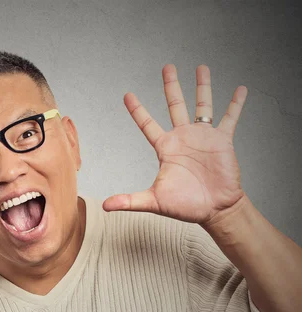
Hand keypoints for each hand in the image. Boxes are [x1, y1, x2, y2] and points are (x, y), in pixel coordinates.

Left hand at [103, 64, 247, 224]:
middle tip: (167, 67)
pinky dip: (235, 104)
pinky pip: (229, 118)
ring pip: (202, 105)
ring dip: (202, 86)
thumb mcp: (154, 201)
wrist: (215, 211)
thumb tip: (105, 207)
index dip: (137, 109)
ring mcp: (203, 137)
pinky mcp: (223, 141)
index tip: (127, 94)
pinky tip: (240, 89)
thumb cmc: (185, 206)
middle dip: (171, 86)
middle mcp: (183, 138)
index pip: (147, 123)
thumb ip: (130, 201)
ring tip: (201, 67)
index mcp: (166, 148)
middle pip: (174, 105)